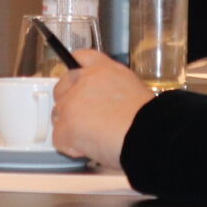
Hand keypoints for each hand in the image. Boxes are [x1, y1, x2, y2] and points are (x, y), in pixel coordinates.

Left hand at [52, 49, 154, 169]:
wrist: (146, 134)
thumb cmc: (148, 117)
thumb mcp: (133, 89)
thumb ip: (112, 89)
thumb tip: (106, 102)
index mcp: (103, 69)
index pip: (81, 58)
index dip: (77, 72)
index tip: (78, 82)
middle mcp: (83, 80)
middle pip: (62, 87)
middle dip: (69, 102)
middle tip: (85, 119)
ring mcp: (71, 103)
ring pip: (58, 114)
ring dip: (70, 126)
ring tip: (93, 138)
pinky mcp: (65, 126)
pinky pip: (59, 138)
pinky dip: (71, 147)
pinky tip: (90, 149)